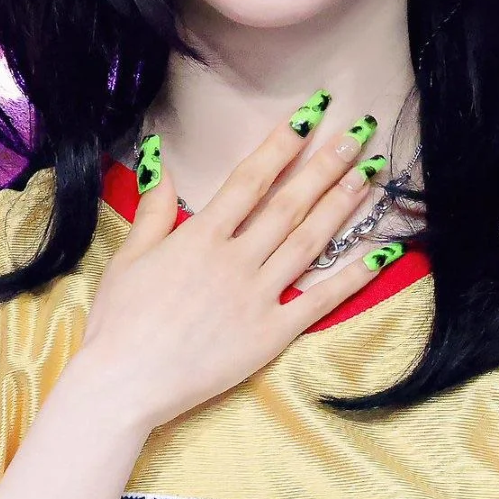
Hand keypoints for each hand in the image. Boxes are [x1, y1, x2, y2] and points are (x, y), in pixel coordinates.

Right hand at [76, 100, 398, 427]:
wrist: (124, 384)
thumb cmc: (118, 322)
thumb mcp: (129, 257)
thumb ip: (153, 209)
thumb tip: (161, 159)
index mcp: (200, 237)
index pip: (251, 179)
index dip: (283, 143)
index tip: (312, 115)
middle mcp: (235, 260)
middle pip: (290, 204)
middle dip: (327, 165)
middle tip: (359, 134)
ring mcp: (257, 297)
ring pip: (309, 242)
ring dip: (342, 205)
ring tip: (370, 174)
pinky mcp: (271, 335)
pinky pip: (320, 301)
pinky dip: (353, 277)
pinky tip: (380, 253)